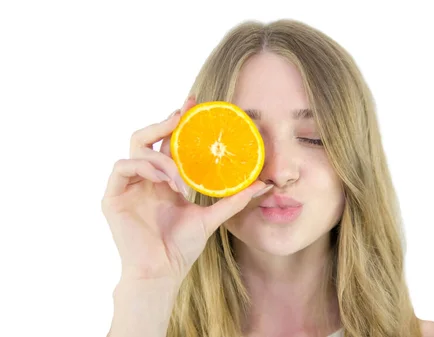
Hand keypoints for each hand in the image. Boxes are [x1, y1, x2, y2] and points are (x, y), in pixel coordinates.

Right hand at [101, 96, 269, 284]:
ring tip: (180, 178)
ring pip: (136, 147)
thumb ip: (233, 200)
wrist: (162, 272)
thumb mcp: (211, 218)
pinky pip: (123, 166)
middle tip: (183, 115)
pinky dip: (145, 168)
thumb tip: (263, 185)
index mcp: (164, 179)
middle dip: (165, 123)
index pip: (169, 143)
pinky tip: (164, 182)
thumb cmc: (182, 247)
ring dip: (162, 157)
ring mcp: (128, 186)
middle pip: (147, 136)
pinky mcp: (113, 197)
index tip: (195, 106)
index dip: (179, 122)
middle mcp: (145, 178)